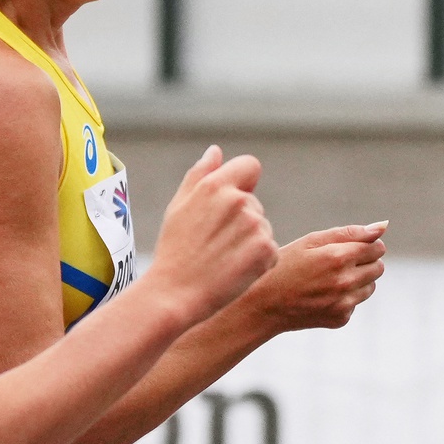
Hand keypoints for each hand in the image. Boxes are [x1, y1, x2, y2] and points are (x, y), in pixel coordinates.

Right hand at [145, 146, 278, 324]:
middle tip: (213, 244)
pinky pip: (270, 250)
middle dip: (240, 220)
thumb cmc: (174, 250)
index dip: (243, 182)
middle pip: (254, 203)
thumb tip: (216, 151)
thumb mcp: (178, 207)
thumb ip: (200, 175)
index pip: (250, 165)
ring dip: (249, 241)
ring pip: (262, 227)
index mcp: (215, 186)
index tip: (228, 204)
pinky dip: (256, 261)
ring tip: (221, 259)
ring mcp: (256, 225)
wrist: (174, 292)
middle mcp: (239, 201)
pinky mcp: (267, 250)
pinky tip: (233, 270)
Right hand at [241, 222, 386, 331]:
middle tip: (335, 264)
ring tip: (328, 280)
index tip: (346, 249)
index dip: (364, 246)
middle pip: (379, 267)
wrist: (262, 306)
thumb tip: (382, 227)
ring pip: (370, 286)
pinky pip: (355, 303)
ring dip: (357, 281)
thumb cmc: (283, 267)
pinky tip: (321, 296)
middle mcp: (345, 282)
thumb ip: (348, 233)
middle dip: (363, 263)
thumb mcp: (308, 242)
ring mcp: (344, 303)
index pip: (377, 248)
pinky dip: (344, 298)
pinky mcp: (341, 318)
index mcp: (338, 257)